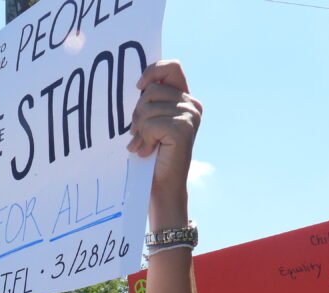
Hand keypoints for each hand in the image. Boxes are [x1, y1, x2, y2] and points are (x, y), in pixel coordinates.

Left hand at [126, 60, 200, 219]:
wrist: (160, 188)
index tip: (138, 87)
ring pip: (148, 106)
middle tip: (138, 135)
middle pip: (152, 90)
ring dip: (139, 129)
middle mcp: (192, 105)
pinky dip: (144, 138)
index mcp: (185, 100)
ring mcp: (190, 116)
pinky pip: (151, 123)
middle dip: (138, 113)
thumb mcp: (148, 124)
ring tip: (143, 146)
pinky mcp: (183, 129)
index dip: (153, 71)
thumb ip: (147, 104)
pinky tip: (147, 151)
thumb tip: (136, 86)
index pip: (171, 67)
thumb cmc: (150, 156)